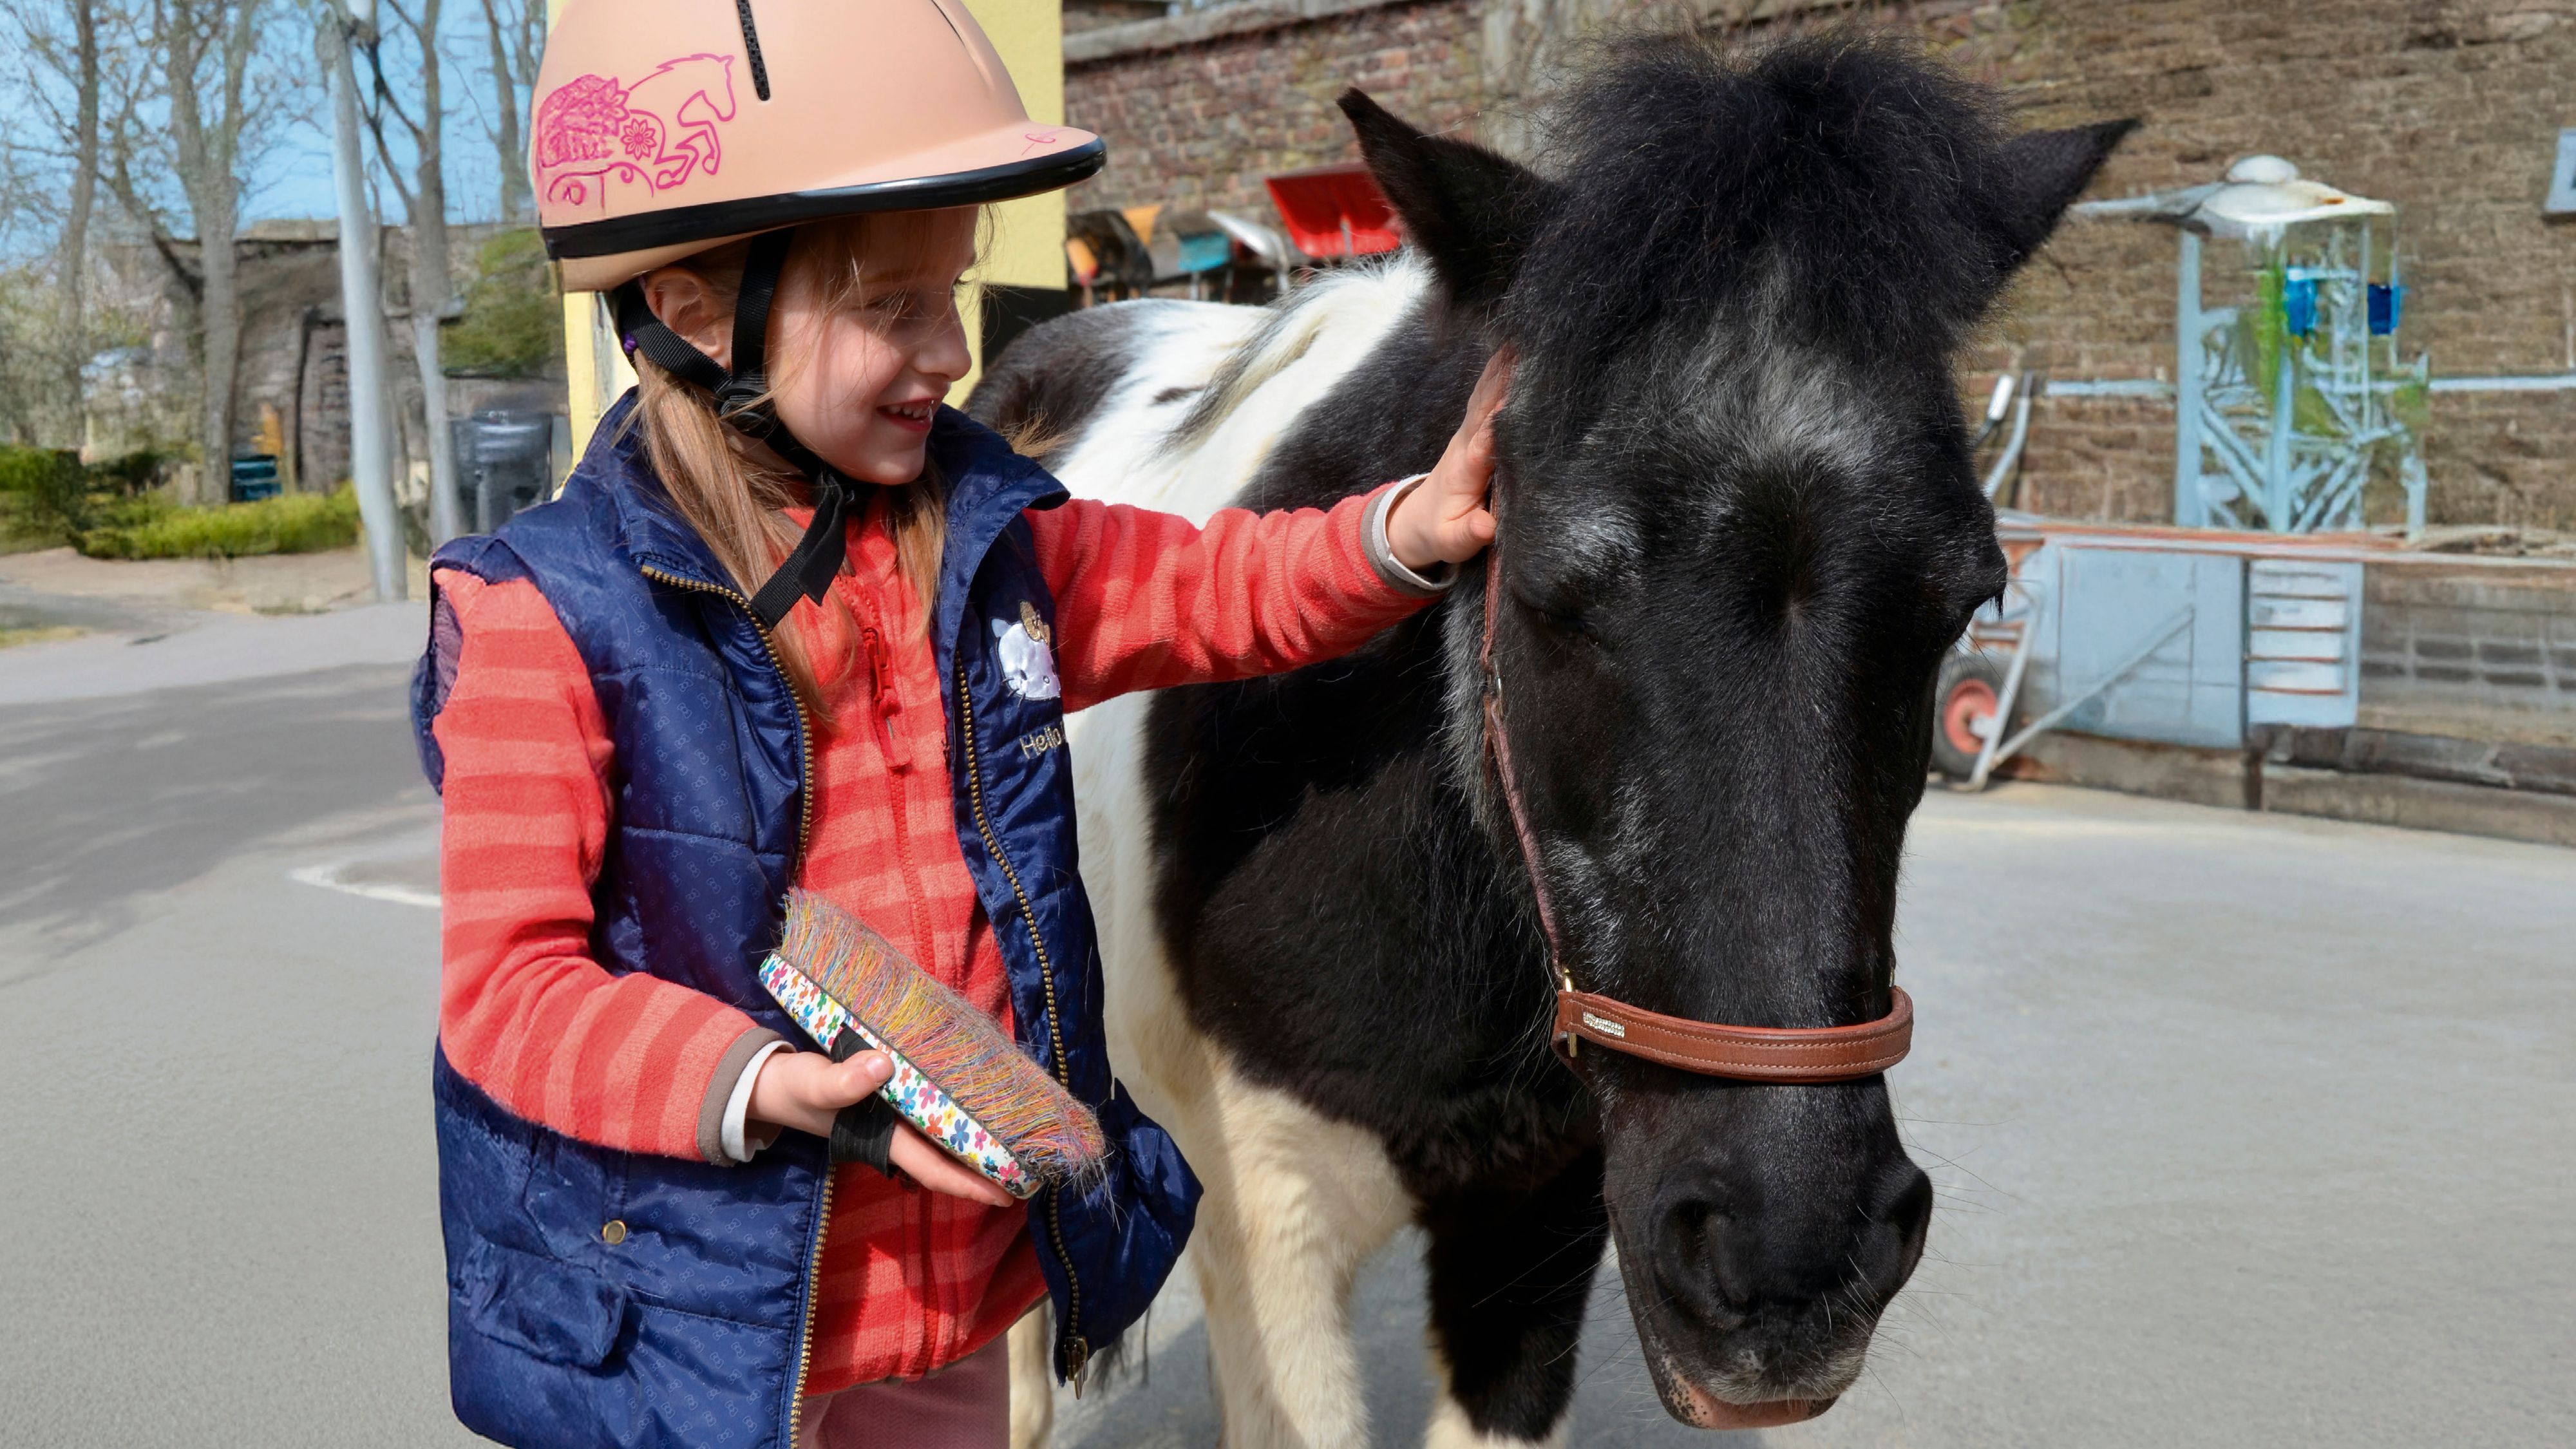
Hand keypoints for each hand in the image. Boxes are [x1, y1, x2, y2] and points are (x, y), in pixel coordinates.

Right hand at [746, 1050, 1019, 1206]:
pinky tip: (976, 1109)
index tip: (1010, 1193)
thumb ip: (842, 1081)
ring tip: (1016, 1143)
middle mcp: (894, 1136)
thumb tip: (881, 1068)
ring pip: (942, 1144)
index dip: (972, 1183)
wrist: (770, 1085)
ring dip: (974, 1148)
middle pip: (948, 1162)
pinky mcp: (890, 1105)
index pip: (936, 1168)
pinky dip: (955, 1120)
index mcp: (883, 1138)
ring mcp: (892, 1124)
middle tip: (1031, 1170)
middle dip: (985, 1171)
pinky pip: (931, 1120)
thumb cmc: (795, 1087)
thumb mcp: (814, 1082)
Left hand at [1387, 348, 1512, 572]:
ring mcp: (1468, 430)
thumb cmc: (1441, 531)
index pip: (1485, 440)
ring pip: (1487, 391)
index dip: (1500, 419)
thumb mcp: (1452, 542)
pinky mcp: (1473, 425)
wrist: (1417, 520)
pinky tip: (1515, 343)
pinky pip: (1487, 391)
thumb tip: (1486, 526)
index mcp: (1465, 470)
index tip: (1518, 397)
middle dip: (1508, 377)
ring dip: (1505, 363)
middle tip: (1534, 347)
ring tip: (1527, 332)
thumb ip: (1469, 533)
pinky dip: (1501, 367)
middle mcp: (1466, 442)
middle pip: (1487, 404)